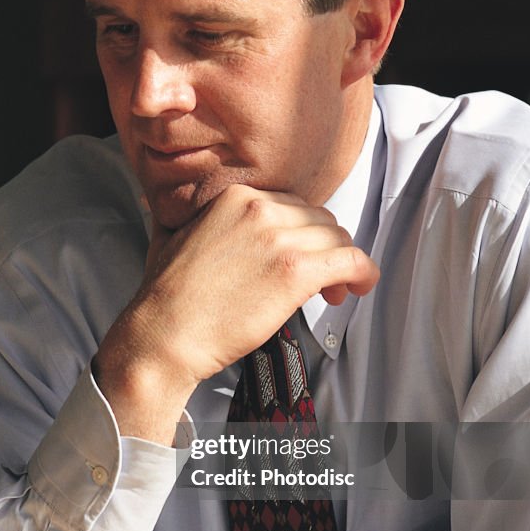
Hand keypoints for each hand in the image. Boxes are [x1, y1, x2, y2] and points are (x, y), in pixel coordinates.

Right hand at [96, 184, 378, 440]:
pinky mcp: (296, 272)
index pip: (293, 205)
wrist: (165, 333)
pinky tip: (361, 286)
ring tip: (335, 292)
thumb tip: (180, 212)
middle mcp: (261, 209)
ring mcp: (280, 239)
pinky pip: (350, 261)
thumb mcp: (172, 235)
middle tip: (322, 280)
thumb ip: (192, 217)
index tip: (301, 254)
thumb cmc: (167, 297)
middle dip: (324, 249)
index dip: (302, 233)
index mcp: (237, 197)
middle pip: (320, 221)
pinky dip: (364, 273)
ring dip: (342, 265)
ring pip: (338, 240)